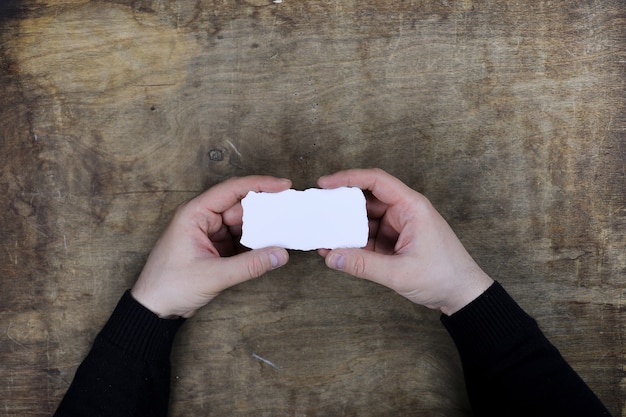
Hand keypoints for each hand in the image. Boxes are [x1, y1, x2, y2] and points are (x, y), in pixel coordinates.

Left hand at [131, 176, 291, 317]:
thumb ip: (249, 265)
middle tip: (291, 211)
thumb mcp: (213, 275)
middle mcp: (203, 218)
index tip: (284, 185)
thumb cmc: (169, 286)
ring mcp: (210, 233)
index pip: (232, 190)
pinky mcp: (216, 248)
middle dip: (266, 209)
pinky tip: (271, 246)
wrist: (153, 309)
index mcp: (195, 214)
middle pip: (241, 206)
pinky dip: (256, 242)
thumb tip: (280, 254)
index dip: (260, 185)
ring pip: (243, 223)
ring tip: (285, 230)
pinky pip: (241, 239)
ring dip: (262, 228)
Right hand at [317, 168, 492, 314]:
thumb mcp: (400, 273)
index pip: (376, 181)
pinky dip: (354, 243)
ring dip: (346, 227)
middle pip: (366, 199)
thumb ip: (363, 265)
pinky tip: (336, 250)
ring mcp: (399, 227)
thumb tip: (332, 257)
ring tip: (324, 234)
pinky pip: (369, 237)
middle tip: (318, 210)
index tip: (324, 183)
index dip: (348, 178)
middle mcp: (404, 212)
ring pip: (365, 219)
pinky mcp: (395, 242)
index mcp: (411, 207)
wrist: (462, 295)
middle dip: (342, 205)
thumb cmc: (443, 276)